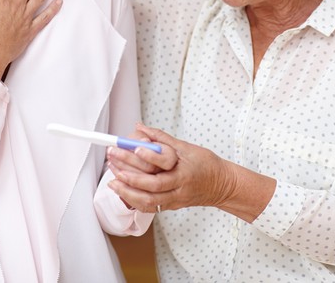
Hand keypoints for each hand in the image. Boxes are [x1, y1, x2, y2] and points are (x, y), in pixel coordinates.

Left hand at [107, 124, 235, 213]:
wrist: (222, 185)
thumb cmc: (206, 164)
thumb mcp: (186, 147)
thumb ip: (162, 138)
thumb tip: (140, 128)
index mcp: (184, 171)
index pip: (163, 166)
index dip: (147, 157)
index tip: (133, 147)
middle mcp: (179, 188)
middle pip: (150, 187)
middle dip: (128, 175)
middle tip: (113, 161)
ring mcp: (175, 200)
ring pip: (148, 202)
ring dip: (127, 192)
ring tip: (112, 181)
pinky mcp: (171, 206)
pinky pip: (150, 207)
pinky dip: (134, 200)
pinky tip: (123, 192)